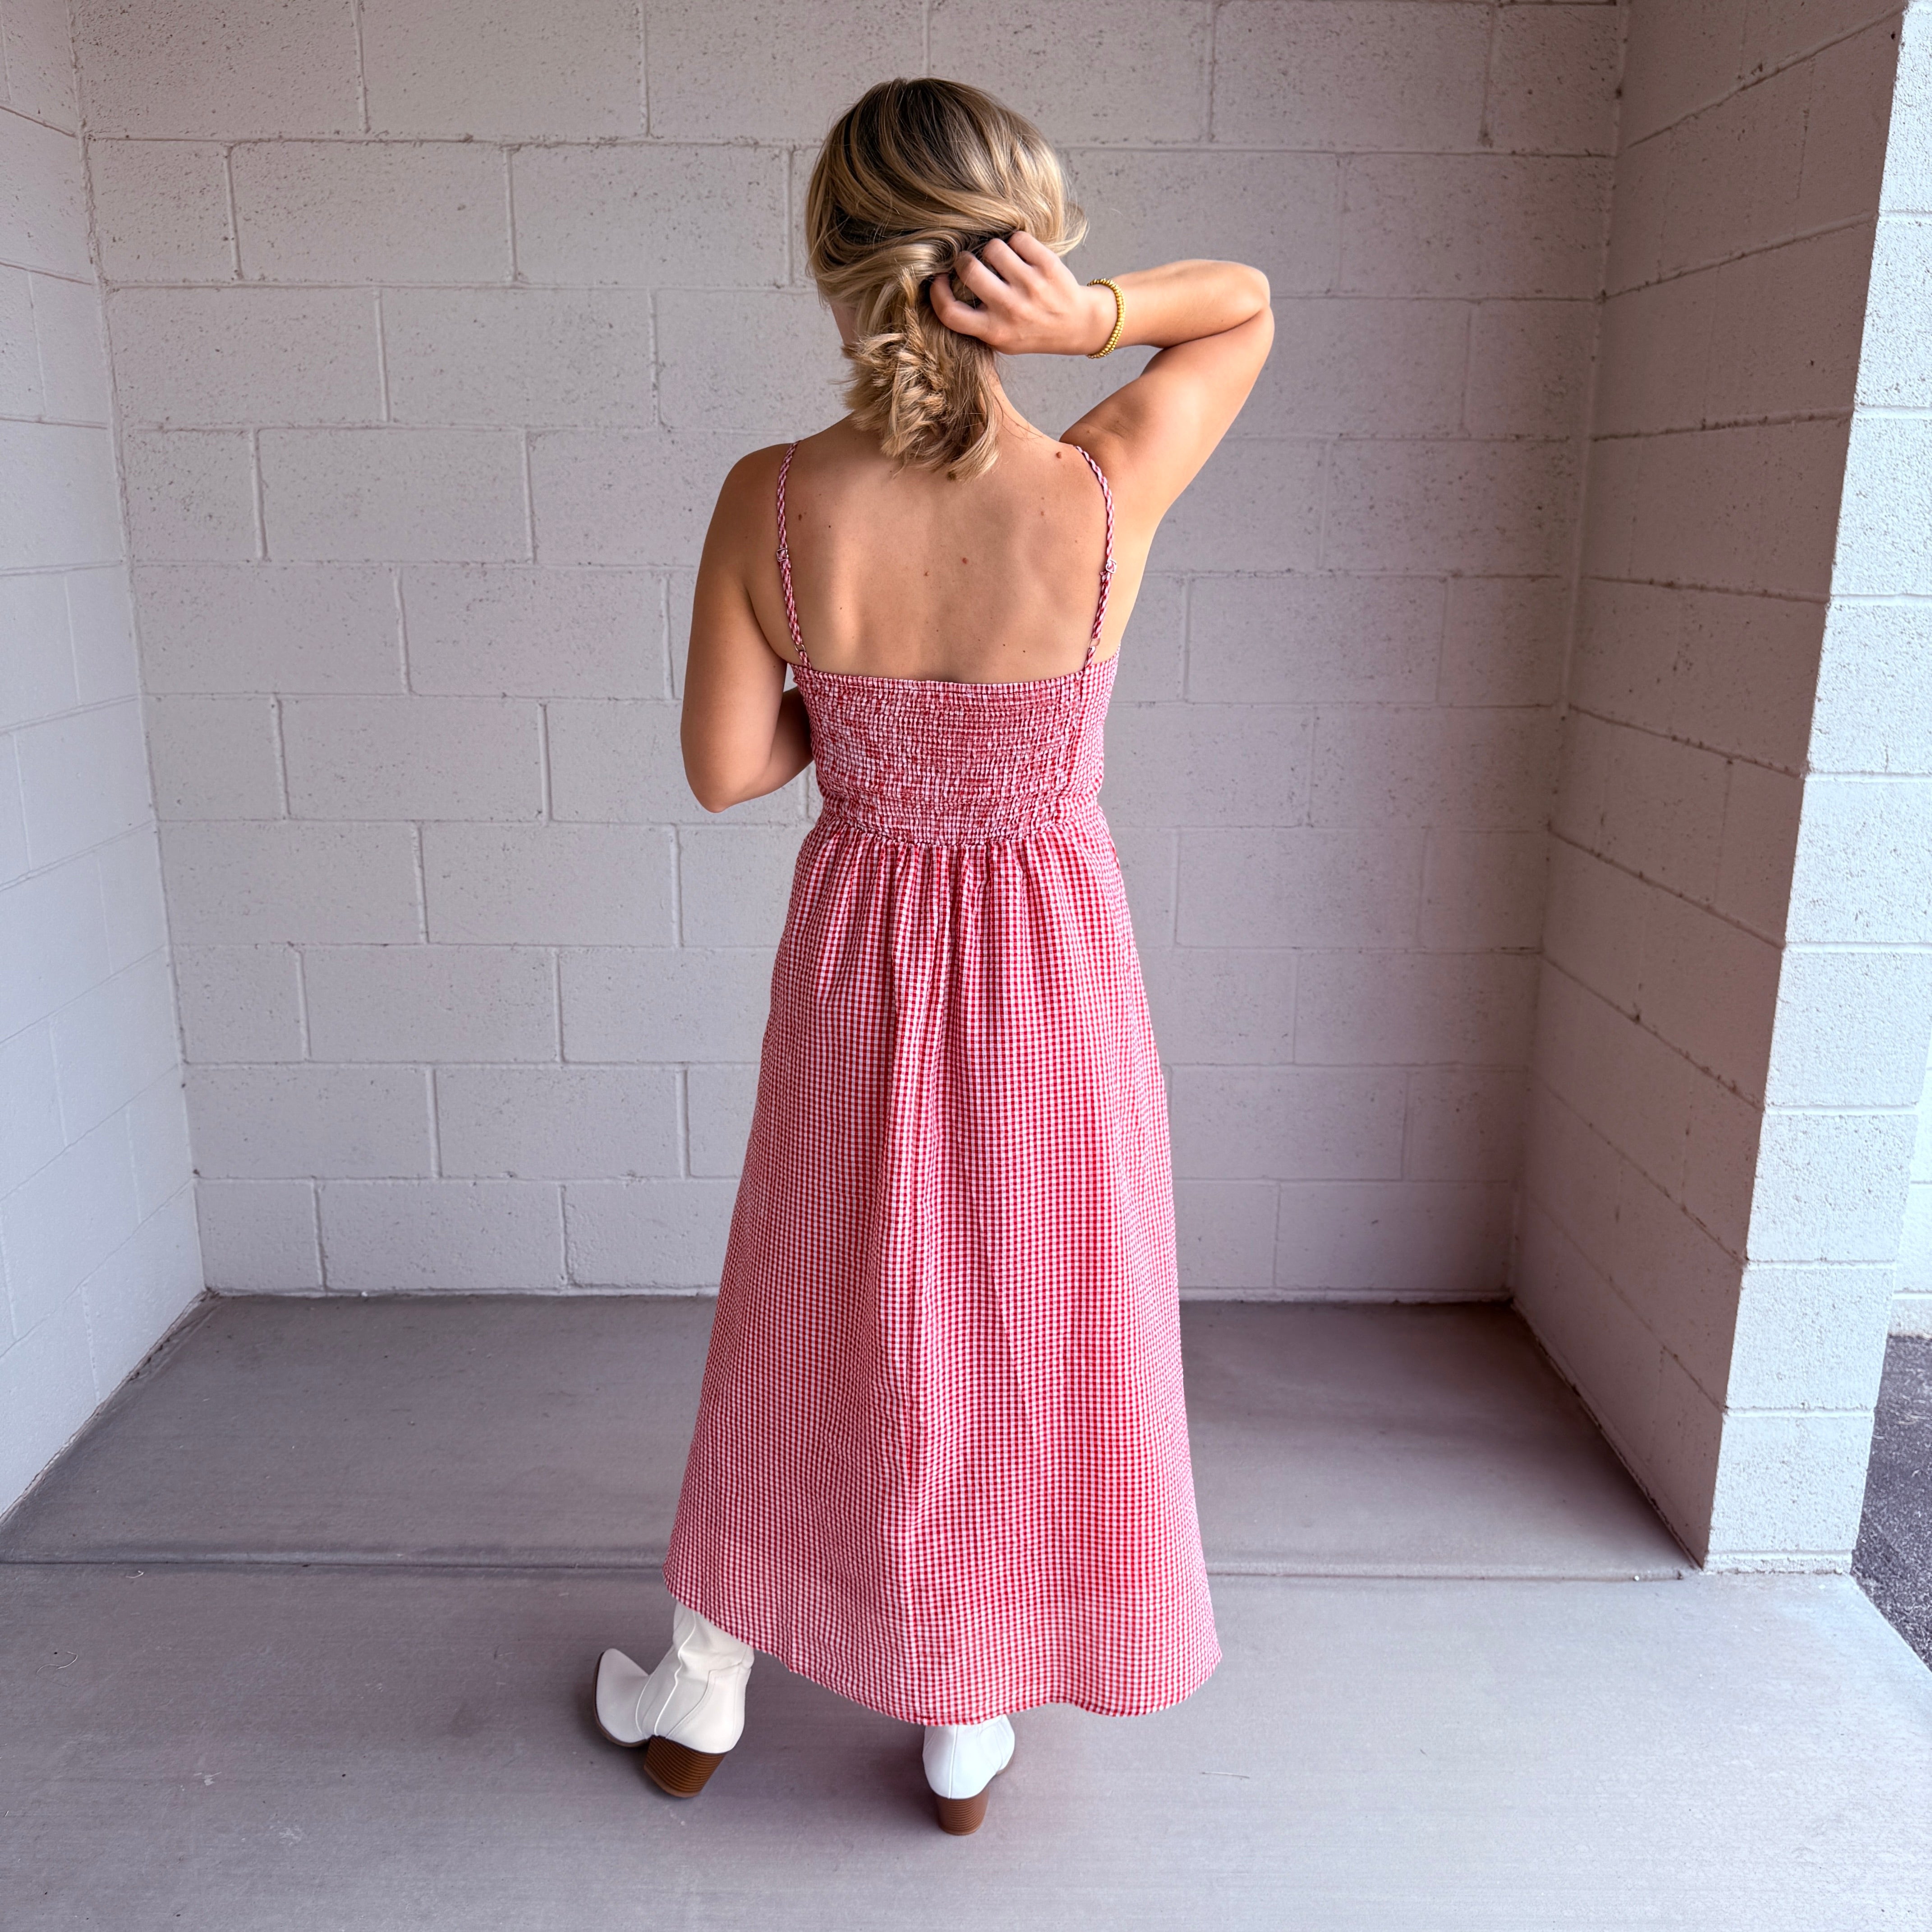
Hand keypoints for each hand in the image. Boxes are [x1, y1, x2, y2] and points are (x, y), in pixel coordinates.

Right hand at [929, 230, 1113, 356]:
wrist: (1077, 325)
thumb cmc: (1032, 331)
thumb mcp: (1001, 340)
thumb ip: (975, 323)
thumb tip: (943, 288)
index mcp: (995, 331)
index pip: (950, 312)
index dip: (937, 292)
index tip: (939, 280)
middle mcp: (1012, 310)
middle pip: (968, 270)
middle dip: (964, 261)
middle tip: (970, 263)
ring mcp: (1031, 286)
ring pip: (992, 248)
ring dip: (992, 249)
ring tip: (1000, 260)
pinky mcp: (1048, 266)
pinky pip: (1017, 238)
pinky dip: (1015, 242)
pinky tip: (1021, 254)